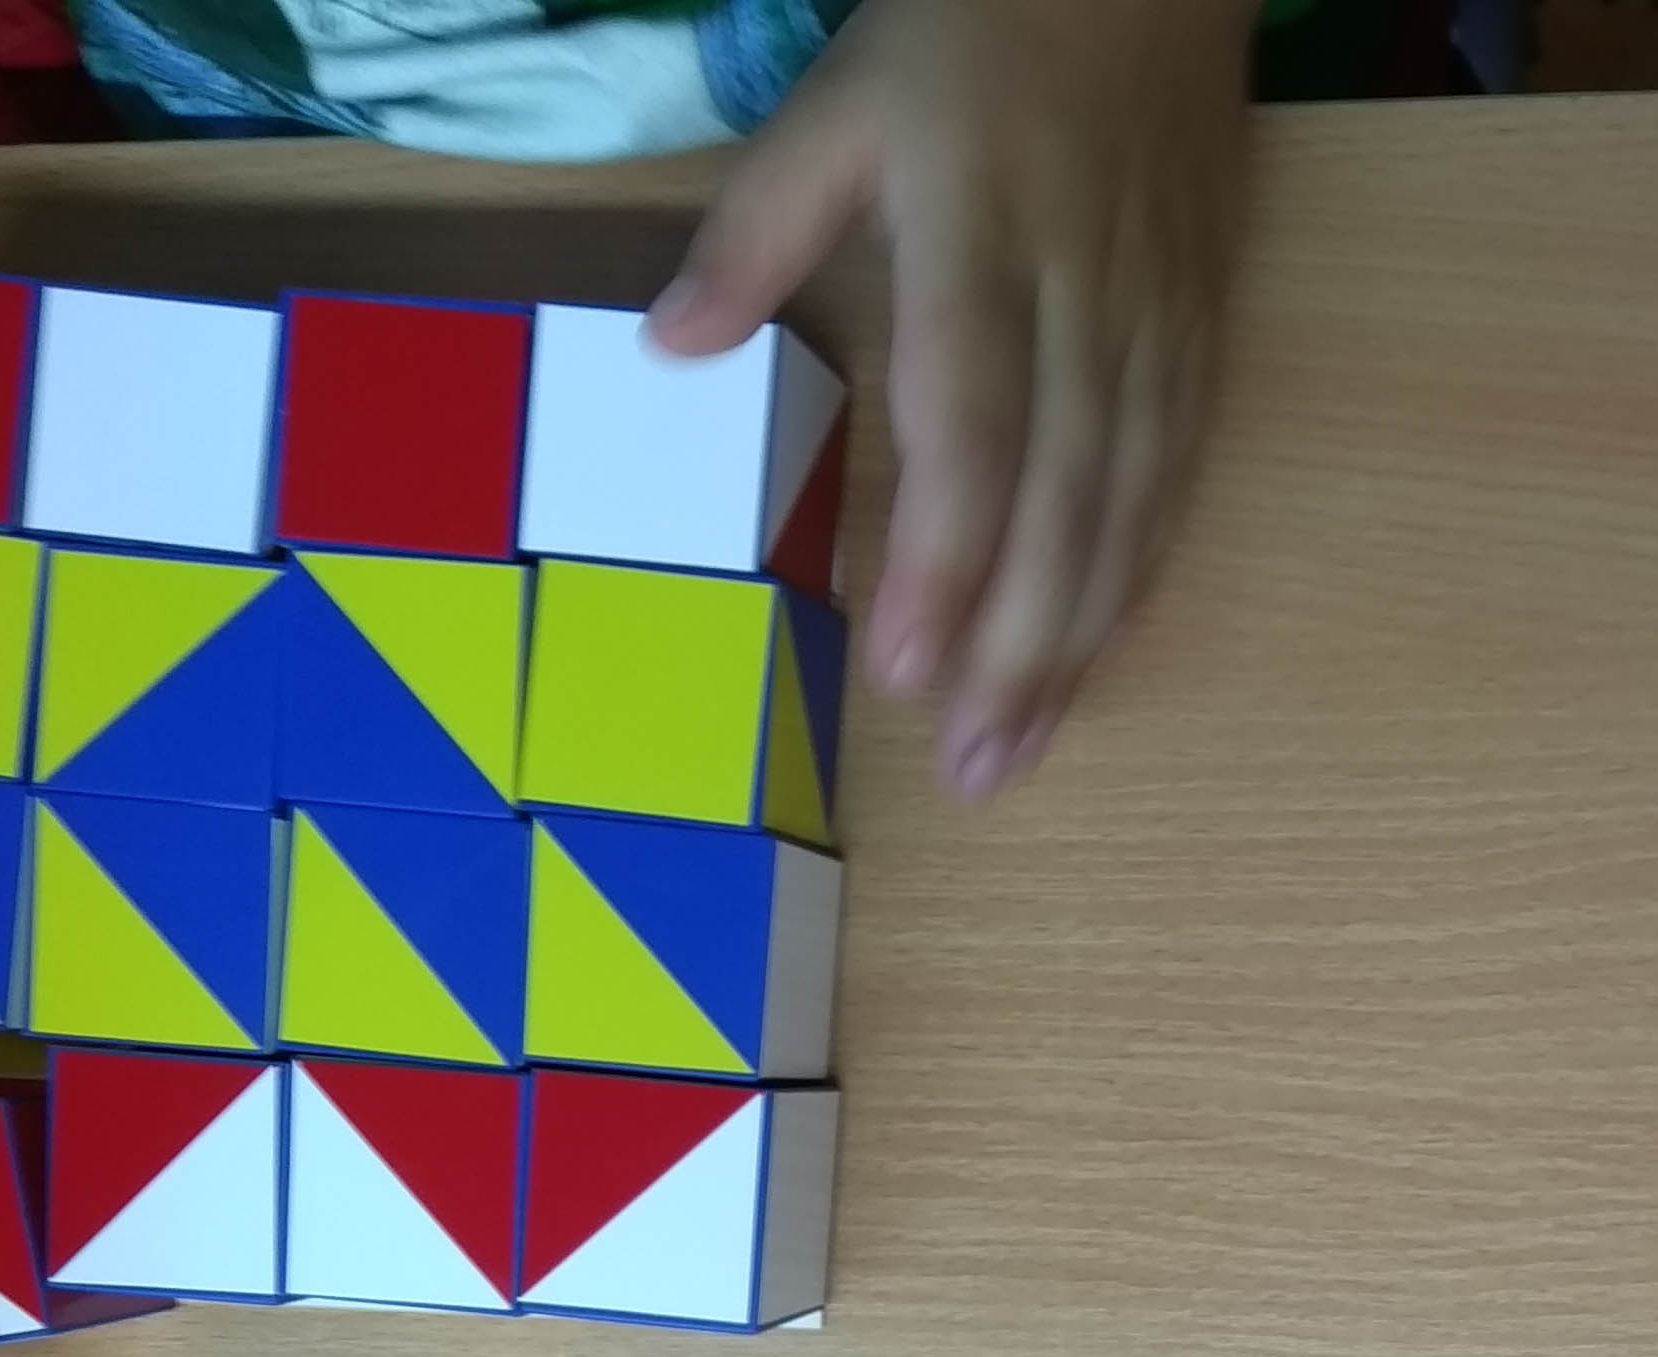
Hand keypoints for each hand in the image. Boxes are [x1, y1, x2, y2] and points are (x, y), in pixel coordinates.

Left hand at [649, 0, 1252, 797]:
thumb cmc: (975, 28)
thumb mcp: (840, 104)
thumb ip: (754, 232)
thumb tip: (666, 350)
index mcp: (983, 245)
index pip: (972, 429)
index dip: (946, 558)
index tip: (900, 672)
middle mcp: (1083, 299)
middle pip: (1063, 498)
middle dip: (1020, 646)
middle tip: (974, 768)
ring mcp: (1156, 318)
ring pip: (1130, 502)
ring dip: (1083, 637)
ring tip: (1028, 744)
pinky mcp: (1203, 323)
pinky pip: (1180, 466)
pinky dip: (1143, 568)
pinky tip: (1107, 643)